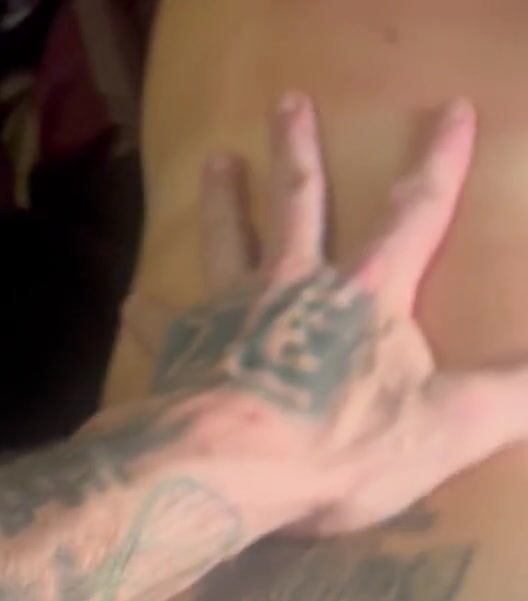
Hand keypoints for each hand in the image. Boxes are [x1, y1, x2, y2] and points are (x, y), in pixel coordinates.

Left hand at [126, 94, 527, 533]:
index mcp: (365, 296)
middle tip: (288, 103)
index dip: (438, 165)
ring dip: (225, 201)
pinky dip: (153, 315)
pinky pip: (165, 327)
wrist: (230, 471)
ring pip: (227, 242)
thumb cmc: (339, 446)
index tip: (451, 112)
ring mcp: (230, 316)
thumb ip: (507, 398)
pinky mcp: (182, 354)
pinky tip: (135, 301)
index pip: (413, 215)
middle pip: (300, 206)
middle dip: (300, 153)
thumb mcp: (446, 427)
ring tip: (215, 160)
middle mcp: (293, 287)